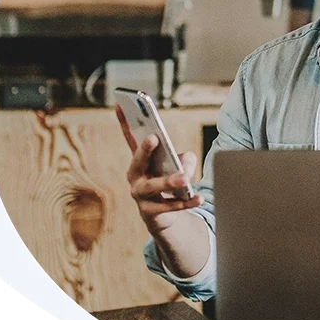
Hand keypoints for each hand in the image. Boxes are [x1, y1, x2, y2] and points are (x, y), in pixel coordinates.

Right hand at [115, 104, 203, 233]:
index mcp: (140, 160)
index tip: (120, 103)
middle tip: (154, 138)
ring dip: (168, 181)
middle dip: (144, 149)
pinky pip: (169, 206)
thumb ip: (184, 160)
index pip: (130, 137)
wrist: (162, 216)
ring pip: (153, 187)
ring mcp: (140, 195)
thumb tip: (185, 165)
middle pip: (137, 161)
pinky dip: (186, 202)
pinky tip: (199, 198)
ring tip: (184, 179)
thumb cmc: (168, 183)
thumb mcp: (178, 167)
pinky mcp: (150, 212)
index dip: (124, 121)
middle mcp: (135, 176)